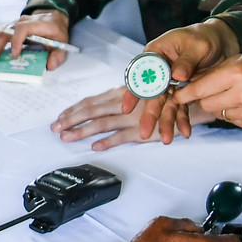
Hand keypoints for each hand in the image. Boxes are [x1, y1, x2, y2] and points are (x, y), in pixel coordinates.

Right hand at [0, 8, 70, 69]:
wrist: (51, 17)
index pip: (22, 28)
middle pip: (6, 31)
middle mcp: (23, 22)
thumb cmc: (55, 31)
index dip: (16, 41)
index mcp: (37, 23)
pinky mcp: (10, 29)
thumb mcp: (62, 42)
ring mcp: (14, 24)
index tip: (14, 54)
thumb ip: (58, 55)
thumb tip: (50, 65)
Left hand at [52, 86, 212, 150]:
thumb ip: (117, 100)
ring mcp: (132, 117)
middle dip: (71, 120)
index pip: (91, 101)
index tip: (59, 117)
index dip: (73, 110)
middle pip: (91, 111)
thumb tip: (96, 105)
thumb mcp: (135, 94)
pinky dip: (108, 141)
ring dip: (83, 131)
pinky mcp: (143, 130)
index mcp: (120, 94)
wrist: (186, 103)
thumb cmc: (159, 99)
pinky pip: (123, 137)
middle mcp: (124, 103)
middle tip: (56, 128)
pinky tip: (96, 147)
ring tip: (67, 137)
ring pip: (102, 123)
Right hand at [122, 21, 240, 143]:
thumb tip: (177, 74)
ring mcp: (171, 82)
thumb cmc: (206, 38)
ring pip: (165, 104)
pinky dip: (182, 120)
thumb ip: (186, 60)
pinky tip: (185, 132)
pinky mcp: (183, 91)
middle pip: (152, 93)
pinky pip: (181, 108)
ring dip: (166, 122)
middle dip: (149, 114)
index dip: (134, 92)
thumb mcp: (198, 45)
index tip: (126, 108)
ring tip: (166, 140)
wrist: (223, 42)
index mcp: (157, 53)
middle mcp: (161, 69)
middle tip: (145, 133)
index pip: (142, 73)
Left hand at [175, 50, 241, 131]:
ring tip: (237, 93)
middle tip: (211, 89)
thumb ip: (215, 72)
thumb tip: (188, 83)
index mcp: (237, 73)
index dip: (184, 93)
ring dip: (220, 105)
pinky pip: (233, 121)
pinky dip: (234, 113)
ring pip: (218, 114)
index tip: (175, 96)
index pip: (199, 88)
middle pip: (205, 104)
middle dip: (203, 98)